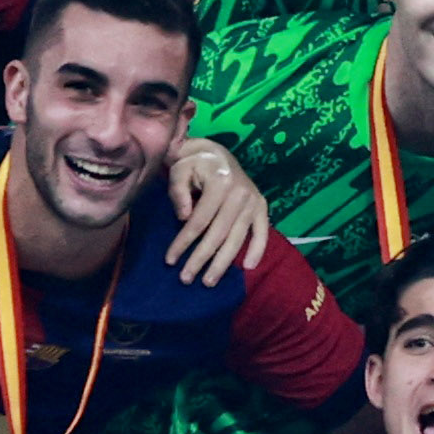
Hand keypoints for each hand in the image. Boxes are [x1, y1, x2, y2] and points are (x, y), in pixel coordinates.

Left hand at [163, 139, 268, 281]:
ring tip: (208, 281)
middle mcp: (241, 193)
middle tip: (187, 279)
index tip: (170, 260)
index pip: (200, 221)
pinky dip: (257, 250)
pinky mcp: (262, 206)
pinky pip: (262, 232)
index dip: (184, 242)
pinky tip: (247, 267)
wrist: (215, 153)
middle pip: (219, 234)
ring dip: (223, 262)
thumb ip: (178, 192)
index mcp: (220, 183)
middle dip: (201, 258)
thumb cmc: (193, 164)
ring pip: (237, 237)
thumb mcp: (178, 171)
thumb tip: (184, 218)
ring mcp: (254, 200)